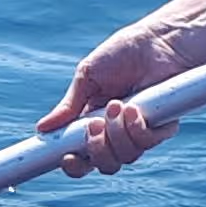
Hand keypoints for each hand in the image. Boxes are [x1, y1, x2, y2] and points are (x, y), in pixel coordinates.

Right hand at [35, 20, 187, 175]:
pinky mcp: (163, 127)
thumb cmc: (121, 54)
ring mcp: (141, 133)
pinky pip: (148, 143)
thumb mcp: (87, 78)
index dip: (75, 165)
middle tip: (95, 125)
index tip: (67, 157)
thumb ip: (68, 106)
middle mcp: (118, 134)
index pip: (83, 157)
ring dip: (117, 133)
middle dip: (98, 150)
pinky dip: (137, 128)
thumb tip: (42, 128)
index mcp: (94, 124)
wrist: (155, 41)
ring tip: (117, 105)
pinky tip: (134, 107)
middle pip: (106, 165)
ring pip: (126, 157)